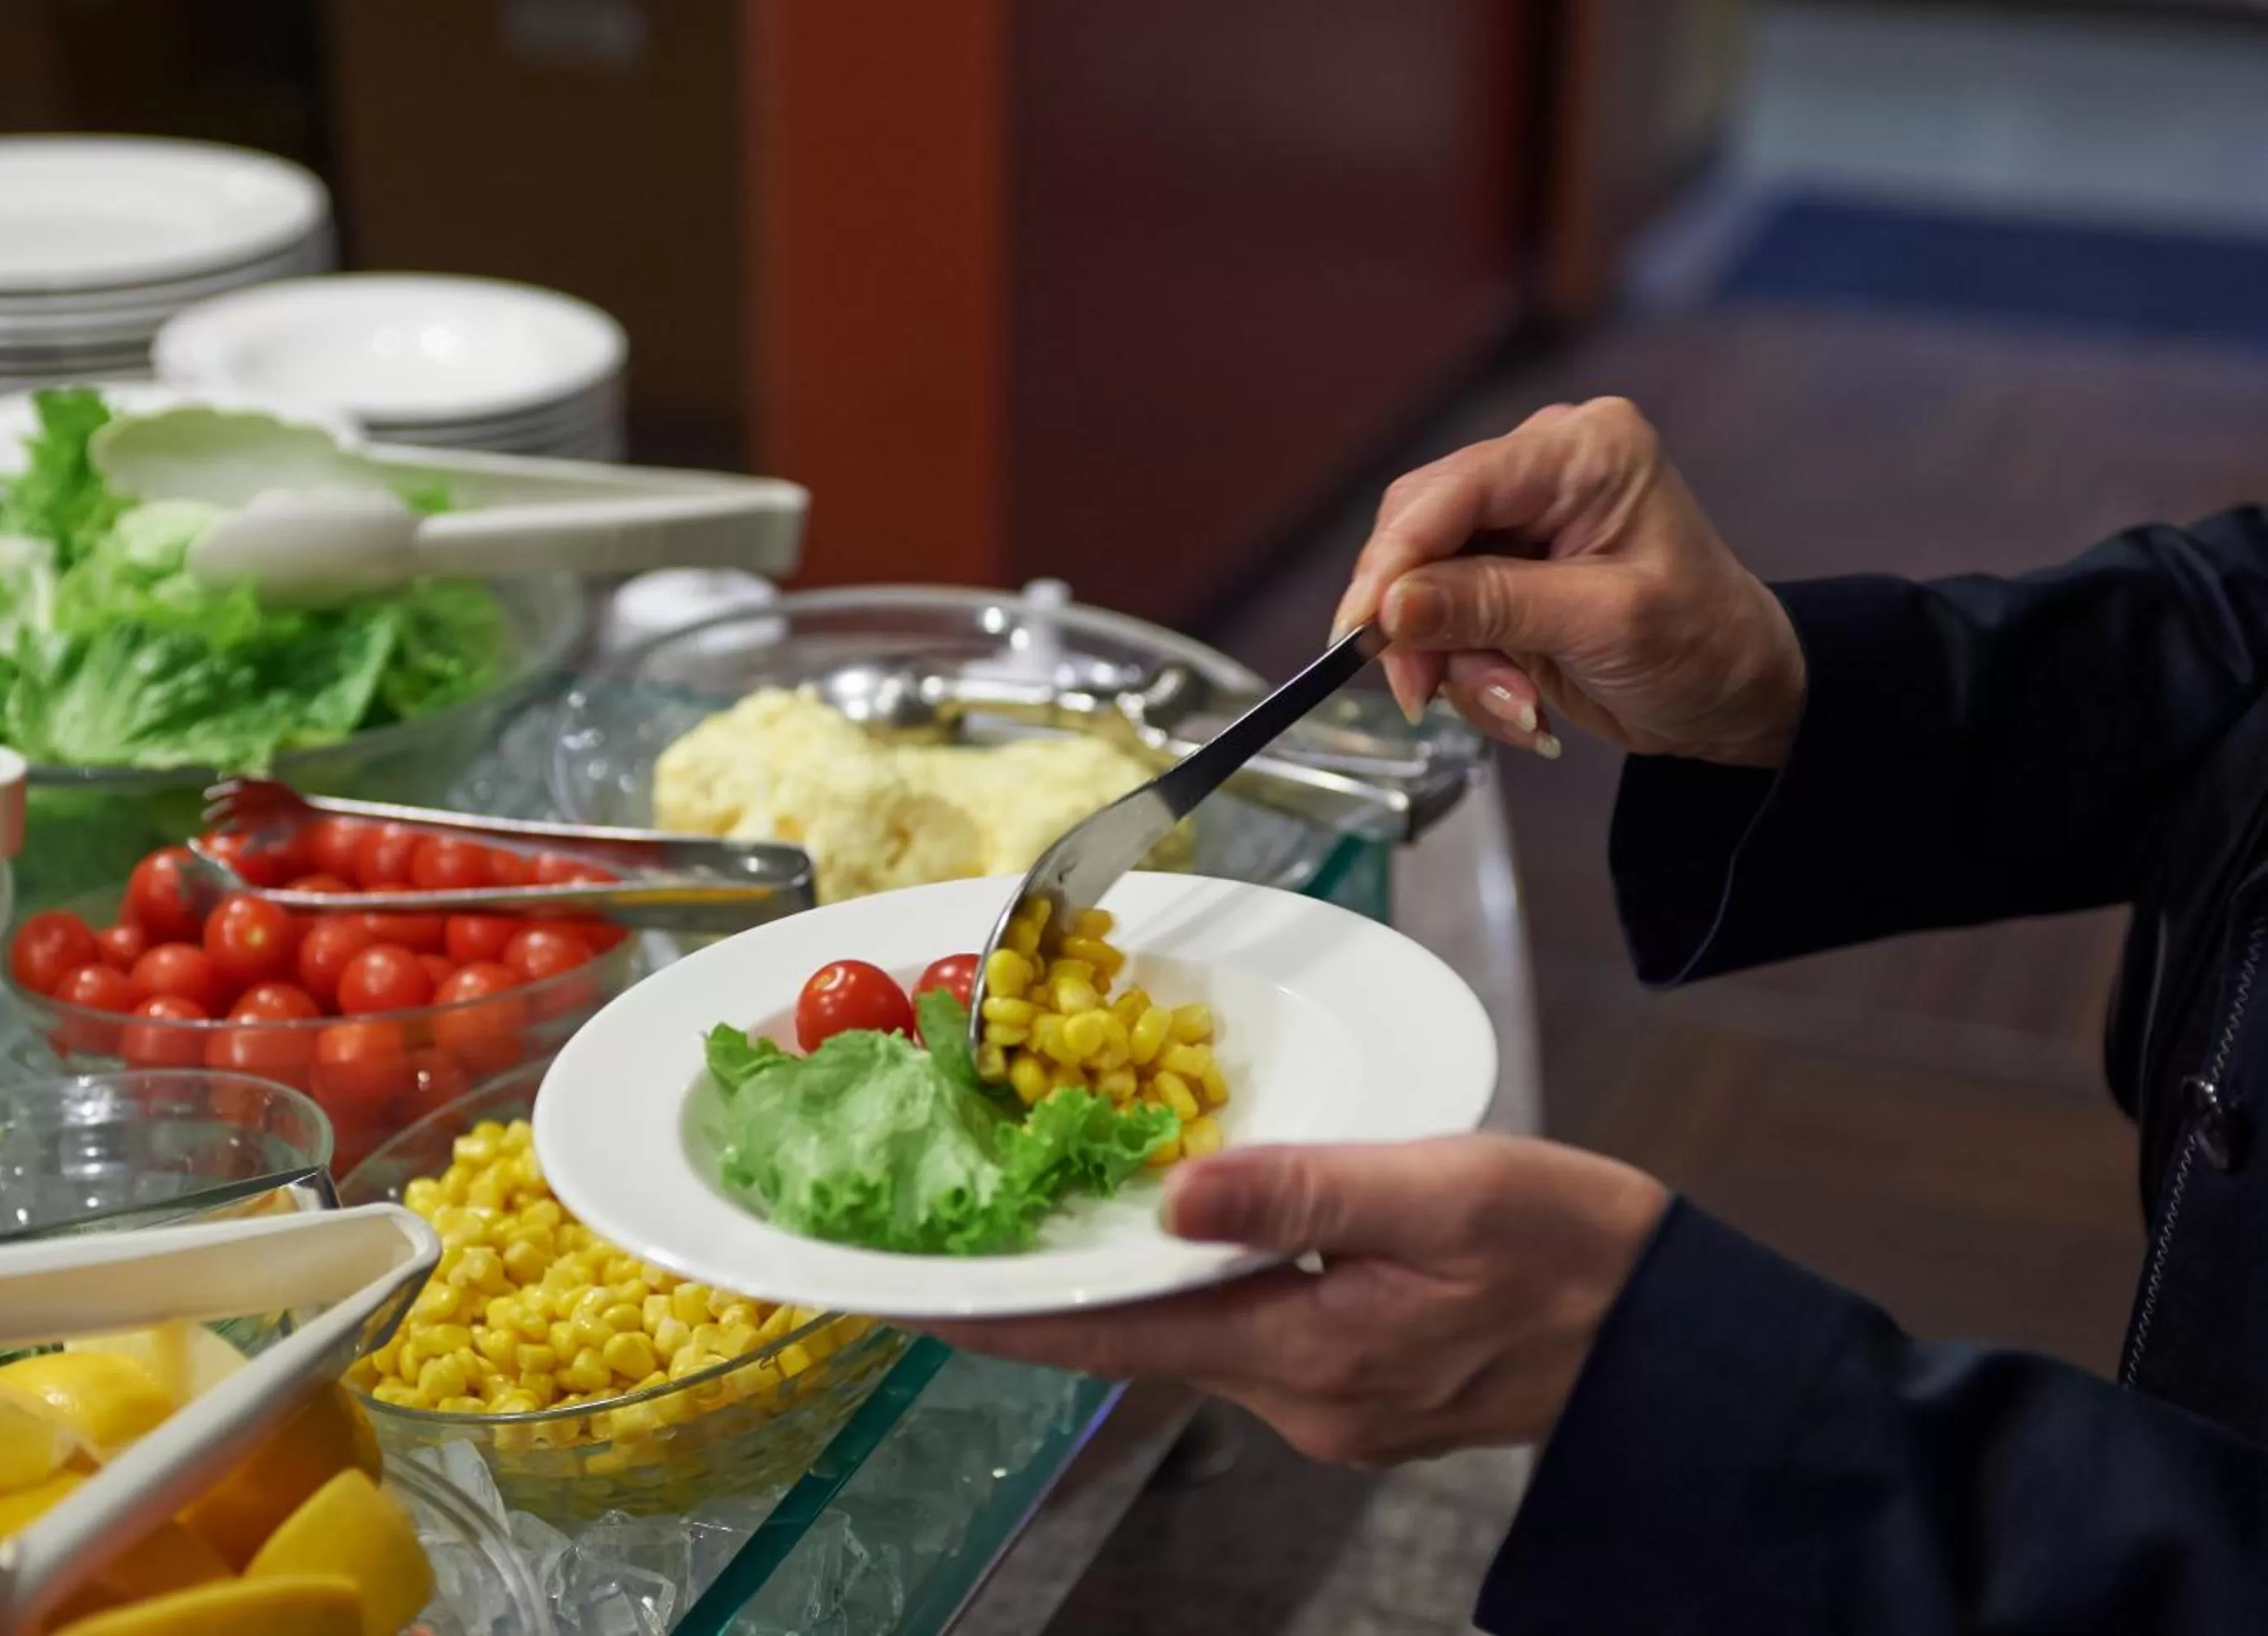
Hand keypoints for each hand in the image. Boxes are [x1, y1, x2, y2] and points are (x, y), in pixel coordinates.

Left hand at [919, 1136, 1667, 1465]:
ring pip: (1197, 1335)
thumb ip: (1307, 1192)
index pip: (1122, 1334)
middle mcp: (1304, 1401)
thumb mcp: (1445, 1190)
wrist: (1673, 1340)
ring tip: (1058, 1220)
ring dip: (1132, 1285)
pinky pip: (1249, 1336)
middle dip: (1059, 1290)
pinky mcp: (1362, 1390)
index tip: (923, 1296)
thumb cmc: (1575, 1252)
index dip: (1014, 1313)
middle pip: (1147, 1337)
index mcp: (1309, 1355)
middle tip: (972, 1233)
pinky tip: (1188, 1238)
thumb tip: (1176, 1193)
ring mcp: (1332, 1406)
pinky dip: (1202, 1290)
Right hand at [1335, 397, 1805, 768]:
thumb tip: (1391, 606)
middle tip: (1424, 693)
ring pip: (1420, 582)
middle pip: (1420, 529)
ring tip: (1513, 707)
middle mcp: (1542, 469)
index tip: (1364, 630)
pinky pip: (1441, 616)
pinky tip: (1515, 701)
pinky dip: (1463, 670)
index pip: (1454, 488)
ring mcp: (1519, 519)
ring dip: (1449, 659)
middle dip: (1417, 621)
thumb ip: (1492, 607)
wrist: (1736, 694)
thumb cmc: (1704, 646)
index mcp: (1584, 451)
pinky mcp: (1502, 571)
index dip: (1395, 558)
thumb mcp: (1604, 625)